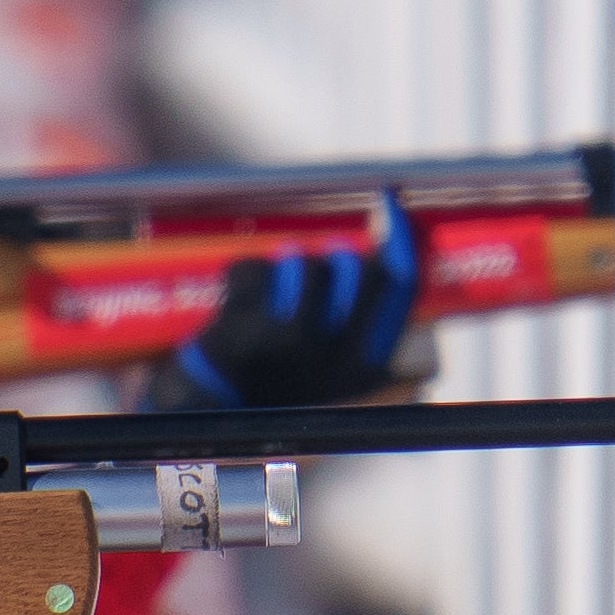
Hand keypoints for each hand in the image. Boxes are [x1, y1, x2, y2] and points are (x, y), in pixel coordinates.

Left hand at [160, 197, 424, 409]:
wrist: (214, 408)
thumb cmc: (280, 378)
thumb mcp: (338, 367)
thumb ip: (365, 321)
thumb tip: (393, 245)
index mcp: (365, 365)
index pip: (401, 286)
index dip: (399, 238)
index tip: (390, 206)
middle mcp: (332, 354)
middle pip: (353, 264)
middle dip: (334, 257)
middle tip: (314, 272)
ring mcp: (285, 339)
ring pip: (302, 261)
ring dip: (286, 267)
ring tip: (272, 298)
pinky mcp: (241, 324)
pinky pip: (253, 267)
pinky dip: (243, 275)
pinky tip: (239, 302)